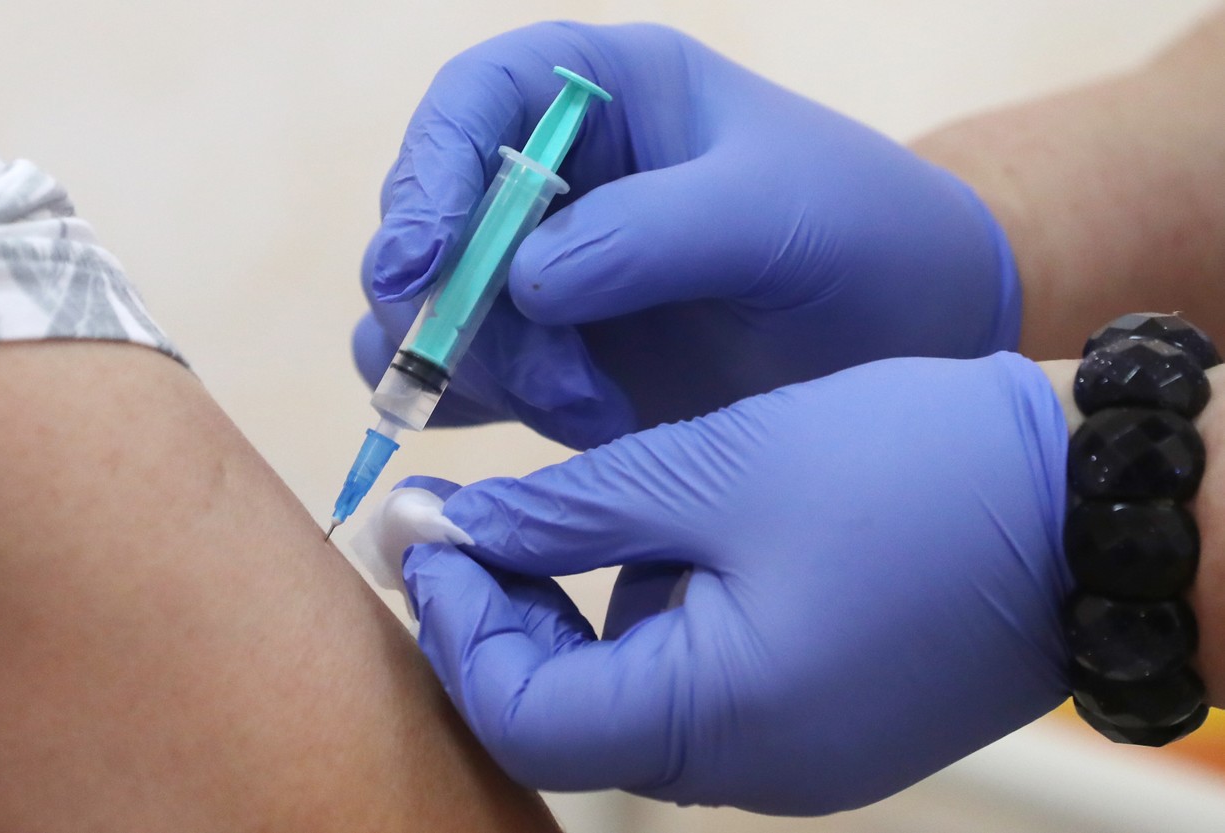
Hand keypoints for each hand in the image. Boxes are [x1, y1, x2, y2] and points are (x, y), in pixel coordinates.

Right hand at [354, 22, 1020, 449]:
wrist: (909, 336)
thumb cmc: (864, 235)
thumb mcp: (777, 212)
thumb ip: (654, 232)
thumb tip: (524, 279)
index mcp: (602, 92)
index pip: (473, 103)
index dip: (425, 177)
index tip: (417, 268)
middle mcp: (556, 177)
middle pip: (432, 224)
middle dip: (464, 311)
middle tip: (554, 383)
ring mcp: (544, 271)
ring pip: (435, 314)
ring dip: (489, 376)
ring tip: (599, 415)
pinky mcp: (553, 355)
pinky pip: (464, 379)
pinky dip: (478, 412)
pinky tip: (561, 433)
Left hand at [398, 352, 1071, 813]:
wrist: (1080, 496)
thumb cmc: (905, 472)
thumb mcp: (712, 466)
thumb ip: (567, 510)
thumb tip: (455, 529)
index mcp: (716, 723)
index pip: (522, 716)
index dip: (456, 622)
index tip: (430, 528)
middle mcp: (751, 769)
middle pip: (571, 715)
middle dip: (511, 614)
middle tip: (483, 515)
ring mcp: (795, 753)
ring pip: (635, 693)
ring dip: (587, 605)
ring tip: (601, 505)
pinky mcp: (825, 719)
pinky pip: (705, 683)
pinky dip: (663, 611)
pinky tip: (686, 531)